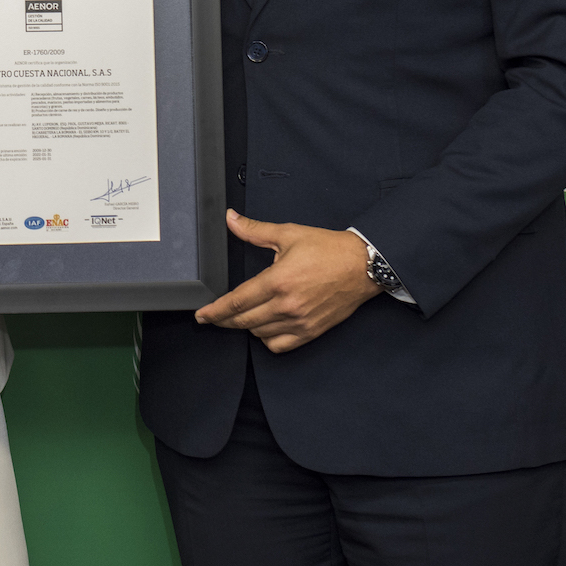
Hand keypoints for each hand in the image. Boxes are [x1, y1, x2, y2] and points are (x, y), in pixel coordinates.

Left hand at [193, 209, 381, 352]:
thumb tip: (231, 220)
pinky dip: (267, 339)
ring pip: (260, 334)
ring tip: (242, 316)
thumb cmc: (329, 249)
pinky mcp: (312, 331)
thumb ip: (255, 230)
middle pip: (244, 321)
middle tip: (213, 317)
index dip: (215, 311)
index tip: (202, 315)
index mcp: (277, 281)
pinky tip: (264, 328)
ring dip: (246, 326)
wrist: (363, 265)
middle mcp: (287, 305)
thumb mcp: (288, 234)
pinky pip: (281, 345)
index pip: (237, 302)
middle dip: (224, 320)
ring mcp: (300, 321)